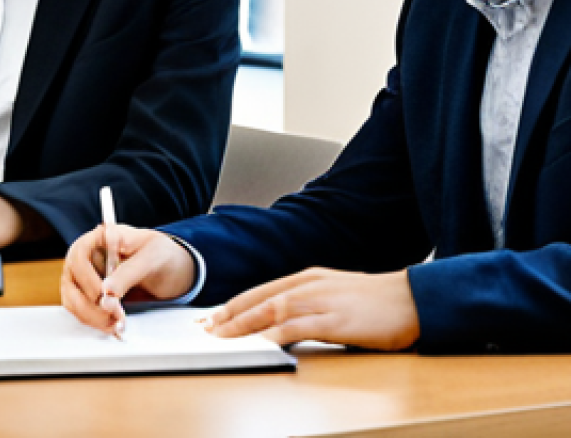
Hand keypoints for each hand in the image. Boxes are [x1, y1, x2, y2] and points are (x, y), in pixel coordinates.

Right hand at [62, 225, 196, 334]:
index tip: (105, 295)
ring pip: (73, 299)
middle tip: (115, 314)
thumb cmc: (159, 253)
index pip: (80, 254)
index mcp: (100, 237)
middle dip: (91, 303)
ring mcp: (84, 276)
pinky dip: (94, 322)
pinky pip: (80, 310)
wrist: (167, 268)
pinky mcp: (88, 294)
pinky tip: (112, 325)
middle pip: (72, 279)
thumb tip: (107, 291)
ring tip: (116, 324)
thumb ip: (129, 272)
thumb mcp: (151, 257)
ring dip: (91, 316)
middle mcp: (87, 255)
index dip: (89, 278)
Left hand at [202, 267, 419, 350]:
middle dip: (231, 315)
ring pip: (273, 311)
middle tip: (207, 328)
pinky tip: (261, 342)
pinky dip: (277, 334)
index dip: (236, 304)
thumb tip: (283, 321)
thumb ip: (309, 304)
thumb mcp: (335, 295)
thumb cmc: (375, 302)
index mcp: (308, 278)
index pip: (262, 291)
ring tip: (222, 337)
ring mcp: (323, 301)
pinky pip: (301, 327)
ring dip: (245, 325)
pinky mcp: (337, 321)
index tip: (214, 317)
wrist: (412, 299)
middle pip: (261, 299)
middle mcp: (310, 285)